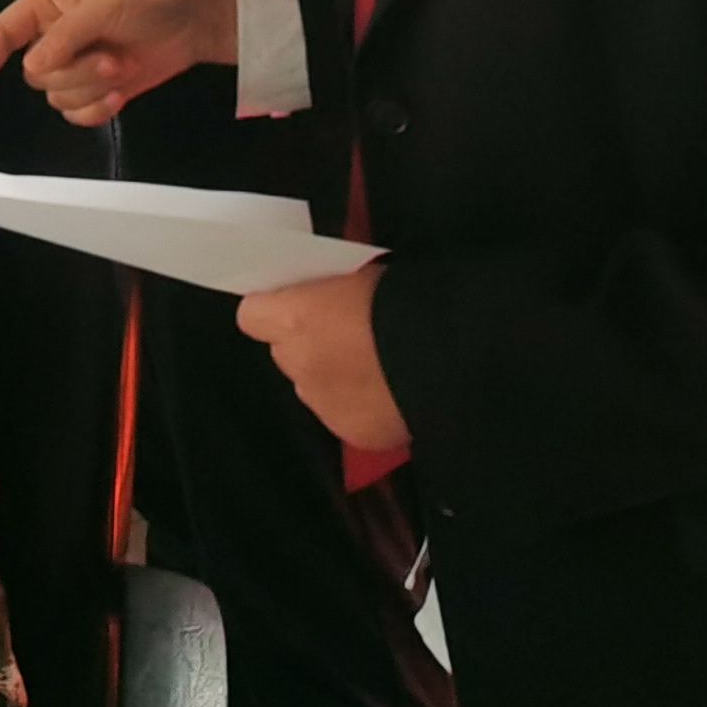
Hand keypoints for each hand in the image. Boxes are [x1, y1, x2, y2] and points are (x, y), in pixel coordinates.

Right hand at [0, 0, 237, 127]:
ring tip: (122, 65)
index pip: (4, 32)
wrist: (198, 15)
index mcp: (51, 5)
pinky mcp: (104, 87)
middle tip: (108, 55)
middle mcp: (61, 35)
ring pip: (57, 96)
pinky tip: (119, 94)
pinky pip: (79, 113)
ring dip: (90, 88)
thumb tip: (34, 67)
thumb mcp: (101, 3)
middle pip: (36, 74)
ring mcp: (83, 63)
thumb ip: (63, 37)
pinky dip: (96, 110)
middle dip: (72, 72)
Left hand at [236, 269, 408, 455]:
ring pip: (314, 387)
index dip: (274, 308)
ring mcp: (322, 405)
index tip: (298, 303)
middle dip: (308, 344)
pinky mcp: (352, 434)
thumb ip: (333, 286)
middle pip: (285, 352)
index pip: (252, 314)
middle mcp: (298, 365)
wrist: (453, 357)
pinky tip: (393, 394)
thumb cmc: (409, 300)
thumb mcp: (364, 271)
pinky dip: (362, 407)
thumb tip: (331, 289)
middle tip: (349, 334)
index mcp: (295, 319)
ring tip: (379, 367)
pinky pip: (346, 416)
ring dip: (334, 377)